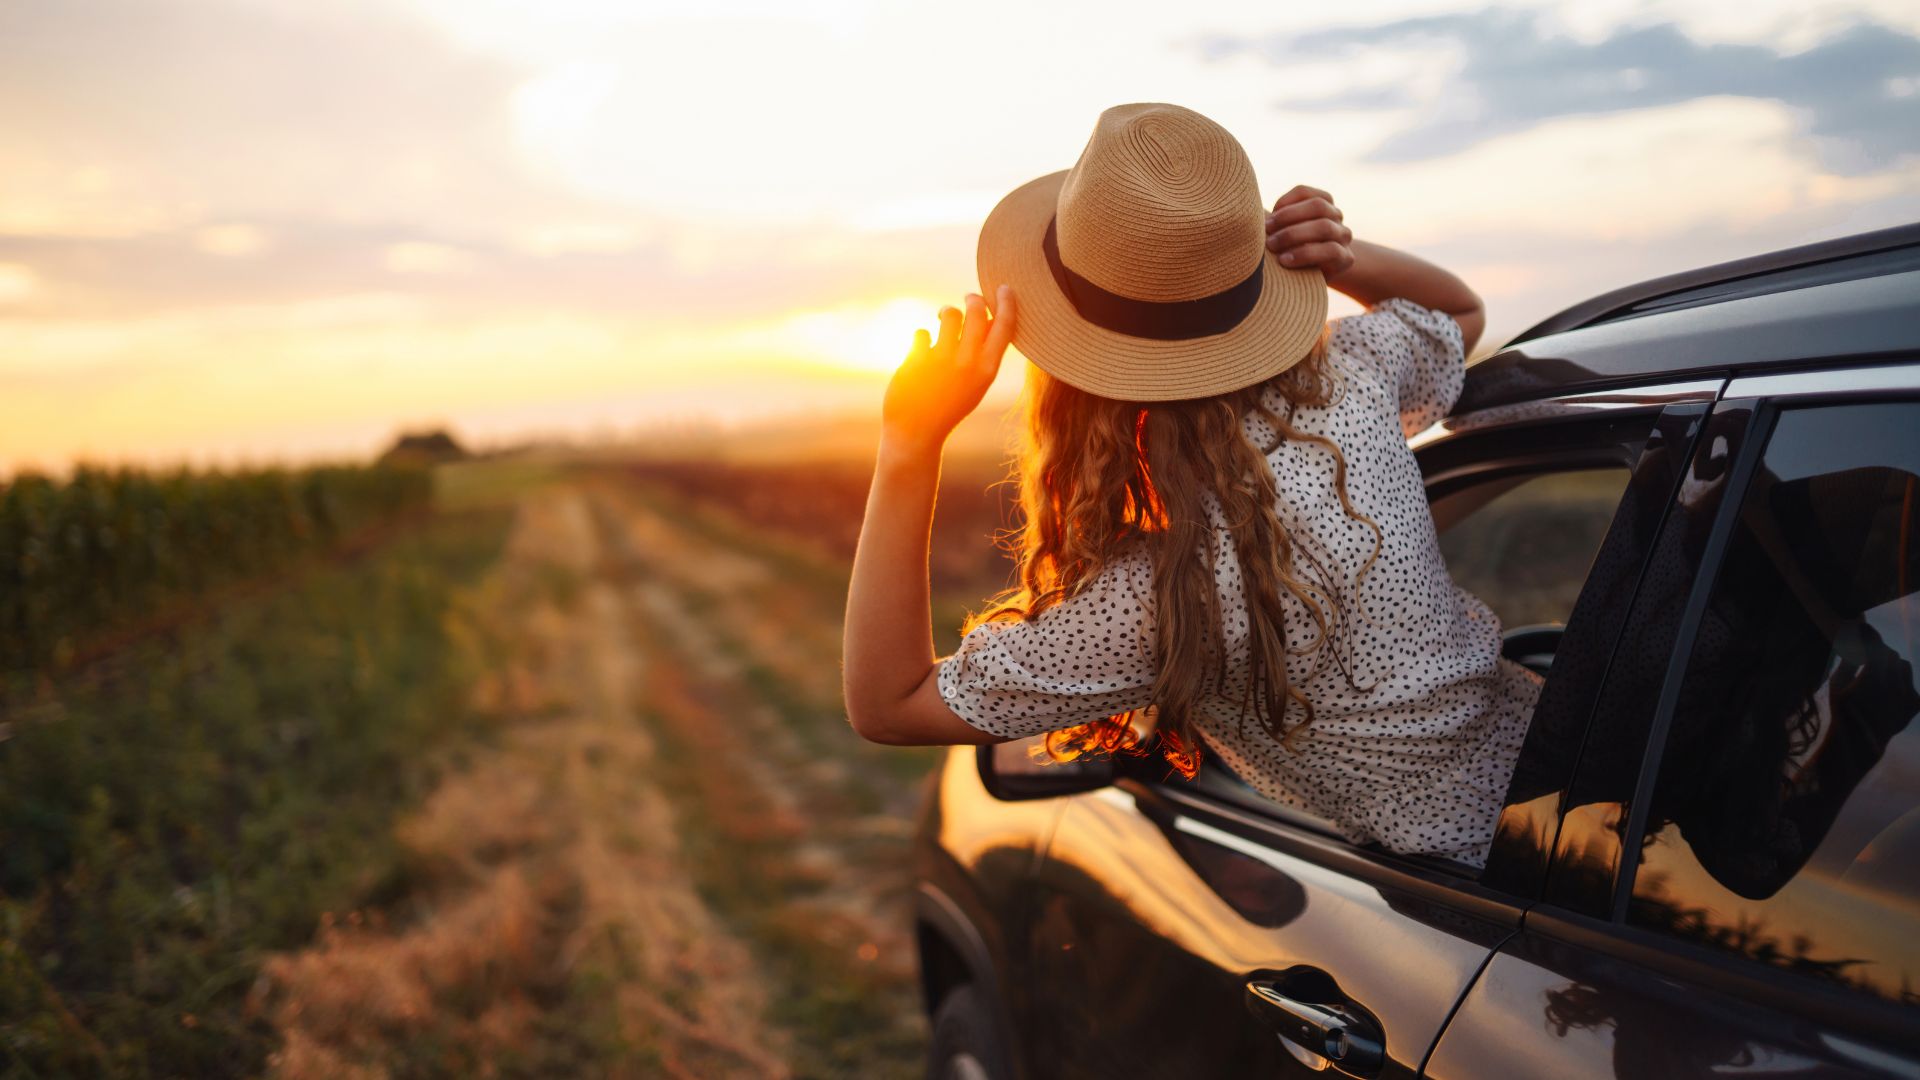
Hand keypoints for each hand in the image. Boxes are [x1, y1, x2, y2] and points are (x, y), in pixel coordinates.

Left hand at [881, 285, 1016, 457]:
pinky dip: (921, 338)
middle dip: (973, 299)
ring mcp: (942, 361)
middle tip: (969, 299)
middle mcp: (968, 363)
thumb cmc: (949, 405)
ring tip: (943, 318)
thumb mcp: (976, 384)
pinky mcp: (916, 360)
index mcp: (987, 370)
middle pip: (977, 311)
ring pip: (950, 314)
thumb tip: (989, 317)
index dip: (1007, 303)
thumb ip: (984, 354)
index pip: (1005, 326)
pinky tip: (920, 350)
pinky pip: (921, 332)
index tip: (1004, 287)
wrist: (917, 432)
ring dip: (946, 312)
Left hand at [1265, 185, 1353, 278]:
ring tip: (1273, 247)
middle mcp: (1336, 216)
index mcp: (1321, 202)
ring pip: (1325, 227)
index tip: (1267, 218)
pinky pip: (1331, 250)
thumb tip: (1249, 212)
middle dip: (1288, 218)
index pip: (1304, 192)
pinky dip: (1305, 254)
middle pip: (1317, 206)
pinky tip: (1286, 260)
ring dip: (1294, 235)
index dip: (1283, 202)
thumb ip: (1273, 221)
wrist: (1314, 278)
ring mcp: (1344, 235)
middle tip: (1266, 233)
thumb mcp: (1281, 231)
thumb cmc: (1289, 250)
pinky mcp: (1346, 258)